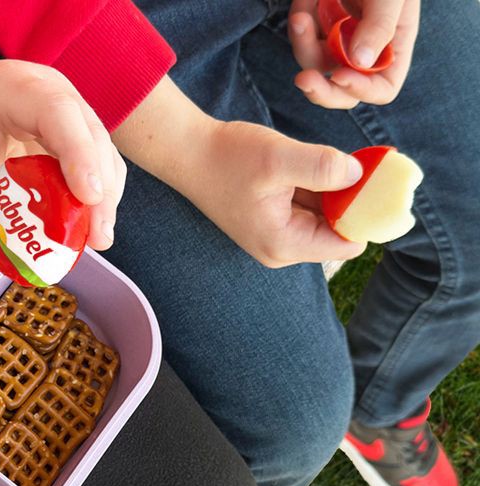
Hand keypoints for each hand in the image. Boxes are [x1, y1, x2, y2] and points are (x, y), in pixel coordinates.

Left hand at [0, 57, 125, 273]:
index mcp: (17, 89)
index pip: (58, 114)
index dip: (79, 156)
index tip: (90, 199)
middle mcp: (53, 92)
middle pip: (92, 137)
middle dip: (101, 191)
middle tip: (98, 239)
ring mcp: (70, 110)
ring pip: (102, 151)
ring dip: (105, 197)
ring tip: (96, 240)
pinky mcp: (74, 130)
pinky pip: (95, 161)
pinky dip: (95, 194)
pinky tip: (86, 226)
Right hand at [178, 120, 366, 266]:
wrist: (189, 153)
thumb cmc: (227, 157)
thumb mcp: (278, 158)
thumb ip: (322, 167)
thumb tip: (361, 173)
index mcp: (284, 244)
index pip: (348, 244)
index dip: (367, 214)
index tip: (378, 180)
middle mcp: (282, 249)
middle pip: (339, 233)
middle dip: (355, 202)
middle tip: (368, 163)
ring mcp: (276, 237)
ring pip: (326, 219)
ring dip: (339, 193)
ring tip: (343, 161)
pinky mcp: (273, 222)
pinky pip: (310, 210)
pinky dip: (323, 190)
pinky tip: (323, 166)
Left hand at [289, 0, 420, 108]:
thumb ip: (380, 24)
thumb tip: (361, 63)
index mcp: (393, 45)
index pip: (382, 88)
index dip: (362, 89)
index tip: (340, 76)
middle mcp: (365, 49)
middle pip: (342, 91)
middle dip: (321, 90)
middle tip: (303, 79)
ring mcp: (339, 40)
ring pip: (315, 66)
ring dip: (303, 45)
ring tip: (301, 15)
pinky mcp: (317, 28)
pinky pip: (302, 40)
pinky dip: (300, 23)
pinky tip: (304, 2)